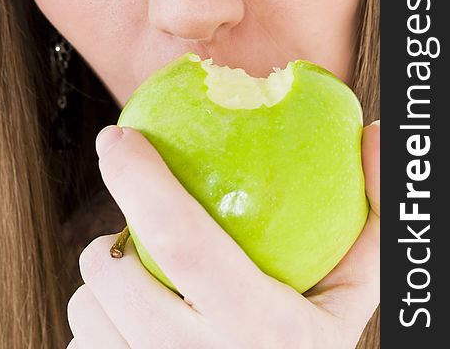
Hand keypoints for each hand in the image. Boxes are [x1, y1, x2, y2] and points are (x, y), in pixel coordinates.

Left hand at [67, 121, 379, 347]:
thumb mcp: (353, 291)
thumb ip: (372, 216)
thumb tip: (377, 134)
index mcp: (264, 332)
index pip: (184, 241)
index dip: (141, 180)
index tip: (117, 138)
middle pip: (113, 277)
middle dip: (109, 239)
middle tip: (134, 230)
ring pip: (88, 315)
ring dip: (106, 285)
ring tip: (148, 288)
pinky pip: (84, 348)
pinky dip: (103, 326)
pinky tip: (139, 331)